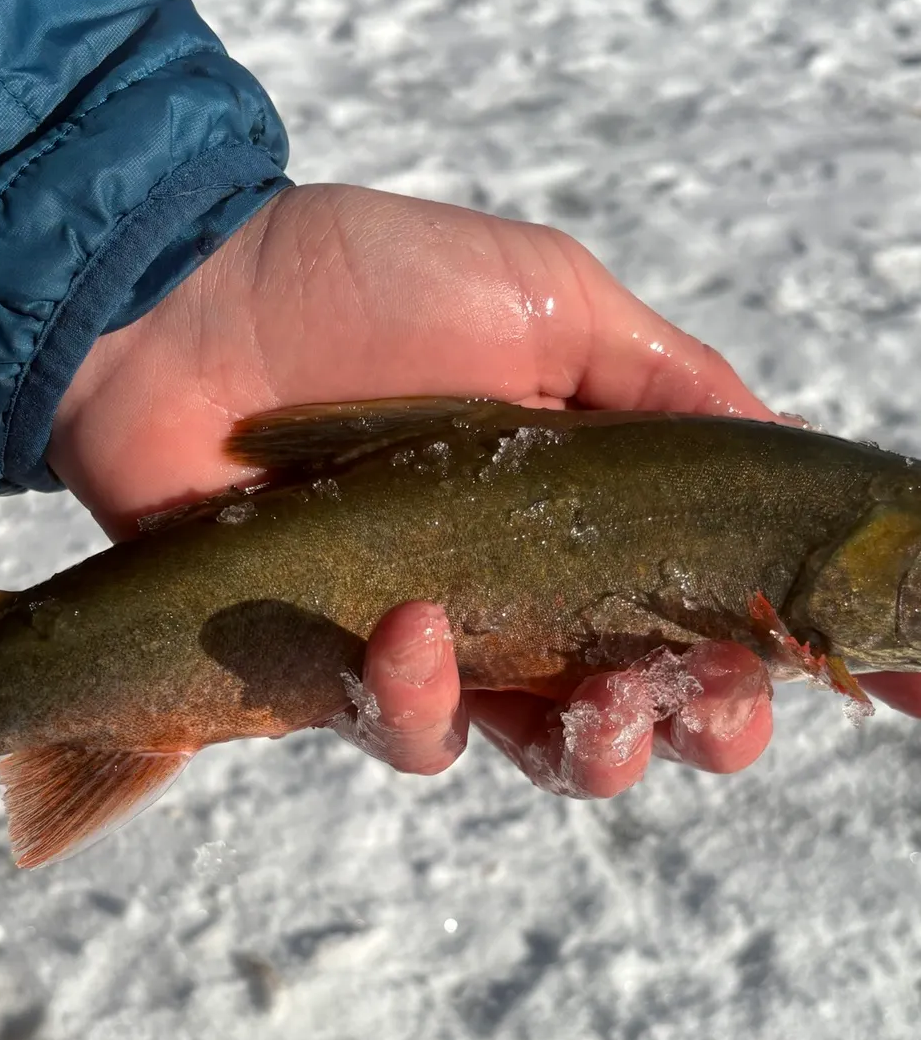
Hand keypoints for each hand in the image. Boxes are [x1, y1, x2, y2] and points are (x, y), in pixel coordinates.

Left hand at [51, 184, 916, 796]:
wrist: (189, 303)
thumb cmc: (362, 287)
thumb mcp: (547, 302)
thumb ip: (667, 387)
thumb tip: (788, 450)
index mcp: (590, 514)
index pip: (715, 602)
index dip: (800, 648)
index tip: (895, 679)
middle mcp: (521, 591)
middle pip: (646, 711)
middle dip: (701, 725)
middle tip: (714, 703)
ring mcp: (428, 639)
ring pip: (540, 752)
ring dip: (597, 748)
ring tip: (602, 702)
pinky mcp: (329, 669)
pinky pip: (402, 730)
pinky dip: (420, 699)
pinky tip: (410, 630)